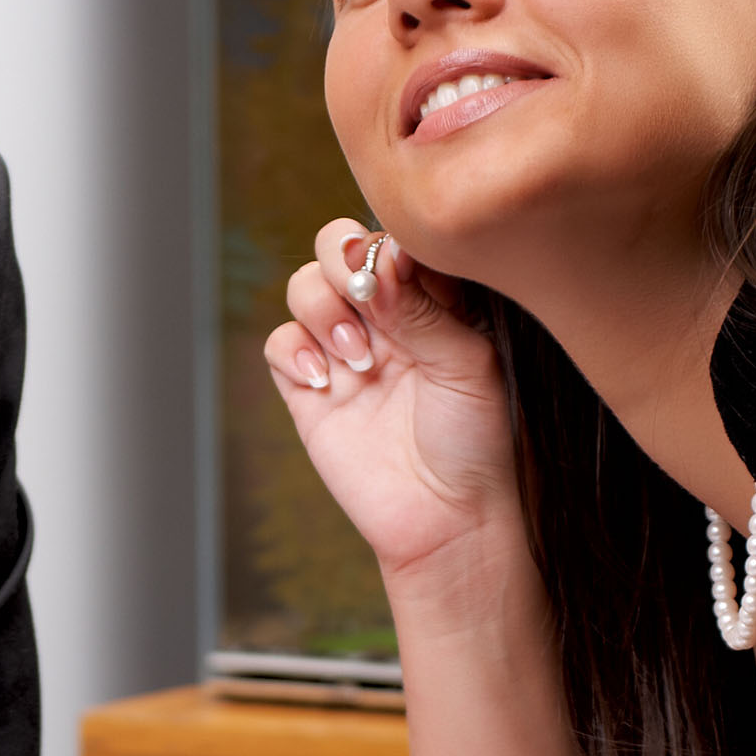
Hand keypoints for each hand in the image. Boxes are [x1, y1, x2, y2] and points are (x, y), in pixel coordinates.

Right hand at [261, 222, 523, 595]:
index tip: (404, 269)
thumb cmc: (475, 440)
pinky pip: (280, 342)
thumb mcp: (467, 364)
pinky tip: (325, 381)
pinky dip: (294, 350)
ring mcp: (343, 348)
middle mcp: (384, 315)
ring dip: (324, 310)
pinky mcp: (308, 388)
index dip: (389, 242)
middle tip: (367, 298)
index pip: (395, 238)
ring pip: (304, 287)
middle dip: (344, 261)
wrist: (447, 517)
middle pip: (338, 247)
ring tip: (359, 360)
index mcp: (432, 298)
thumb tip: (382, 258)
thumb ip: (424, 308)